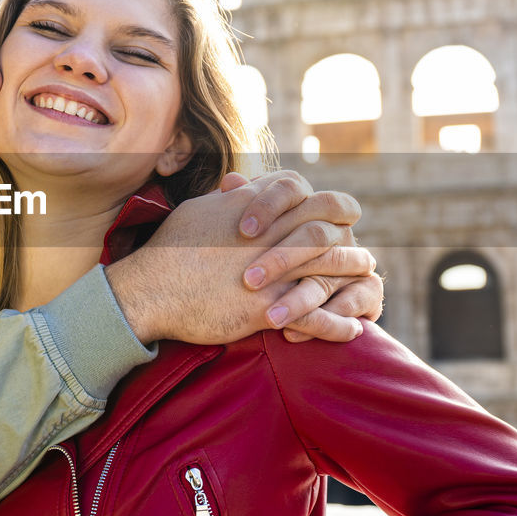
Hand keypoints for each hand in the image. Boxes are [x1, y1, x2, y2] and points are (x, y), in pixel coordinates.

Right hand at [105, 171, 375, 344]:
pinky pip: (315, 318)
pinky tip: (351, 330)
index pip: (311, 195)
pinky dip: (337, 325)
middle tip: (363, 258)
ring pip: (331, 270)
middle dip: (351, 245)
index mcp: (256, 207)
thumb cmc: (171, 249)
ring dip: (354, 282)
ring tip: (366, 293)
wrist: (150, 289)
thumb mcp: (202, 209)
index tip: (338, 223)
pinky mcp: (265, 309)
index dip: (331, 208)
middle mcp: (270, 235)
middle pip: (331, 230)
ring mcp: (270, 272)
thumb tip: (244, 185)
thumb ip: (232, 198)